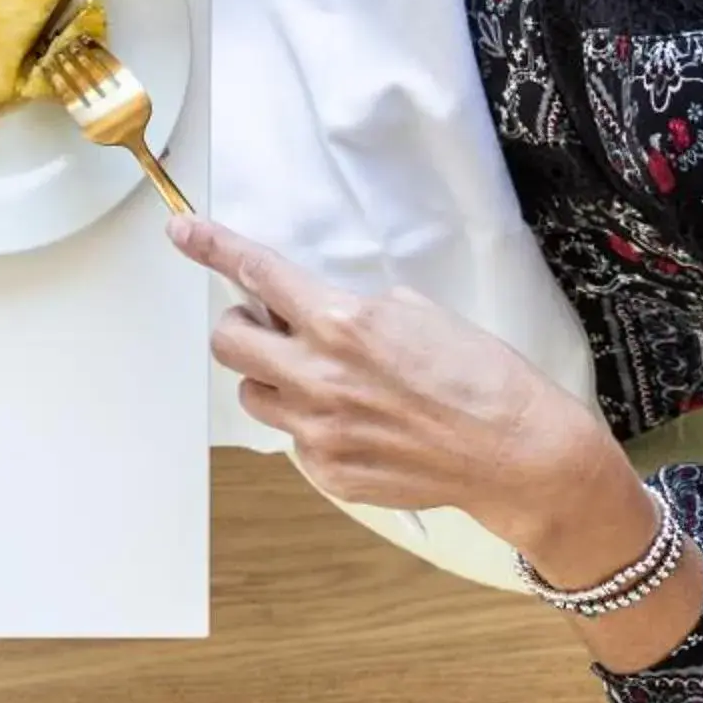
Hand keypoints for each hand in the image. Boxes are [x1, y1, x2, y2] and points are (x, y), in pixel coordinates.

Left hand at [167, 215, 628, 548]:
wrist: (519, 452)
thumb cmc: (480, 377)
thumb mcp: (415, 313)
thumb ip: (349, 309)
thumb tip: (309, 310)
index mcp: (341, 322)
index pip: (257, 272)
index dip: (213, 247)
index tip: (183, 232)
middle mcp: (319, 375)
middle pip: (229, 342)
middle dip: (245, 329)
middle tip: (273, 329)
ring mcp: (318, 429)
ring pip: (253, 395)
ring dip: (275, 382)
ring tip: (329, 384)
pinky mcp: (328, 471)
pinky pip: (292, 440)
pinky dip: (312, 427)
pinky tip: (361, 425)